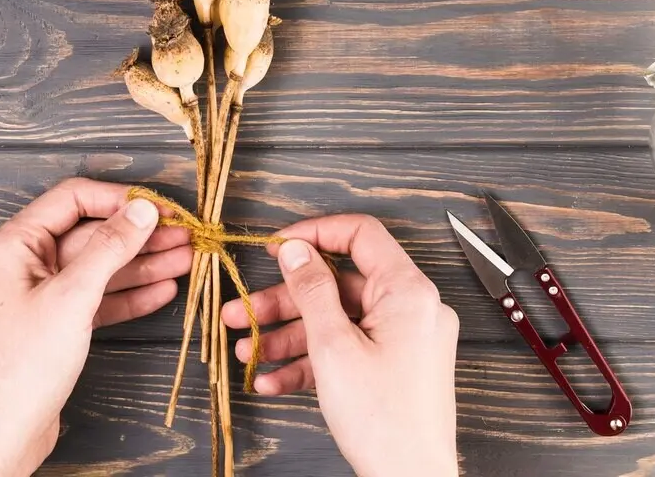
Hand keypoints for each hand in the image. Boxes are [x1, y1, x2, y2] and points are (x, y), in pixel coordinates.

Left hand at [0, 179, 192, 476]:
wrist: (2, 432)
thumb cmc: (22, 366)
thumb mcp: (72, 297)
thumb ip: (109, 248)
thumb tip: (141, 210)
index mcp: (12, 244)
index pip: (72, 200)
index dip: (118, 200)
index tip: (159, 207)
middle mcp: (21, 263)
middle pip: (89, 234)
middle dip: (138, 236)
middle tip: (184, 234)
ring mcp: (37, 294)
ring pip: (96, 267)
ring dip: (140, 264)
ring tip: (185, 259)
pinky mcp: (52, 324)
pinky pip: (93, 298)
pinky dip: (126, 294)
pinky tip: (162, 289)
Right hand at [222, 215, 458, 476]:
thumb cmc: (384, 420)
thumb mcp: (333, 346)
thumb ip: (311, 290)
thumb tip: (296, 249)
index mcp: (408, 291)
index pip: (360, 234)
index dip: (314, 233)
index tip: (277, 246)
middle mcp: (411, 309)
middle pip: (338, 284)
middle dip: (284, 300)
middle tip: (243, 311)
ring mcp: (404, 340)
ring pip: (337, 321)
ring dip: (288, 335)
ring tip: (246, 351)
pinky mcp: (394, 368)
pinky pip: (348, 350)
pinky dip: (311, 361)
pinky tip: (273, 380)